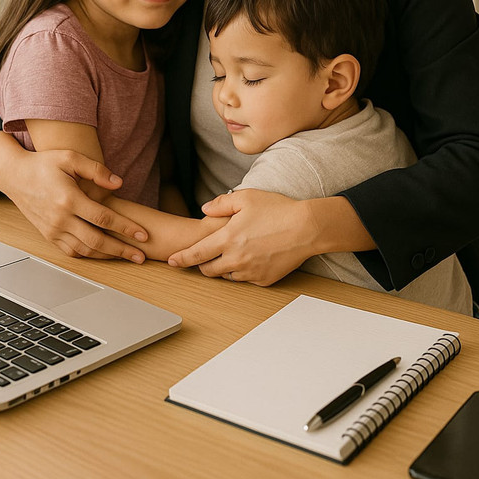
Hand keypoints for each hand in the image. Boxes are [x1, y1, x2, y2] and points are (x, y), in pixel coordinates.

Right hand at [5, 149, 148, 260]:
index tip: (142, 234)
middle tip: (141, 256)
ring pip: (85, 250)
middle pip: (97, 241)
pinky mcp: (48, 235)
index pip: (104, 218)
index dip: (126, 227)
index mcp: (68, 198)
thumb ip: (96, 170)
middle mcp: (60, 218)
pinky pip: (71, 251)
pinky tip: (103, 254)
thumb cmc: (43, 164)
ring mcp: (53, 229)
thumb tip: (118, 183)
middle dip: (122, 250)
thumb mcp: (70, 157)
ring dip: (108, 256)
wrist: (15, 176)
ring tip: (127, 257)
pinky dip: (88, 256)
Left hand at [167, 190, 314, 284]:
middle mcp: (236, 258)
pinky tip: (252, 257)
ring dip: (224, 267)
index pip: (196, 253)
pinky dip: (243, 271)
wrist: (307, 228)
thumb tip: (204, 209)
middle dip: (202, 265)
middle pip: (208, 270)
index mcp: (228, 238)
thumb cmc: (278, 210)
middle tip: (205, 256)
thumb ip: (221, 203)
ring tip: (233, 253)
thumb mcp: (247, 198)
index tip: (172, 261)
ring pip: (227, 276)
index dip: (181, 259)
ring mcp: (250, 271)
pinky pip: (246, 279)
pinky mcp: (264, 280)